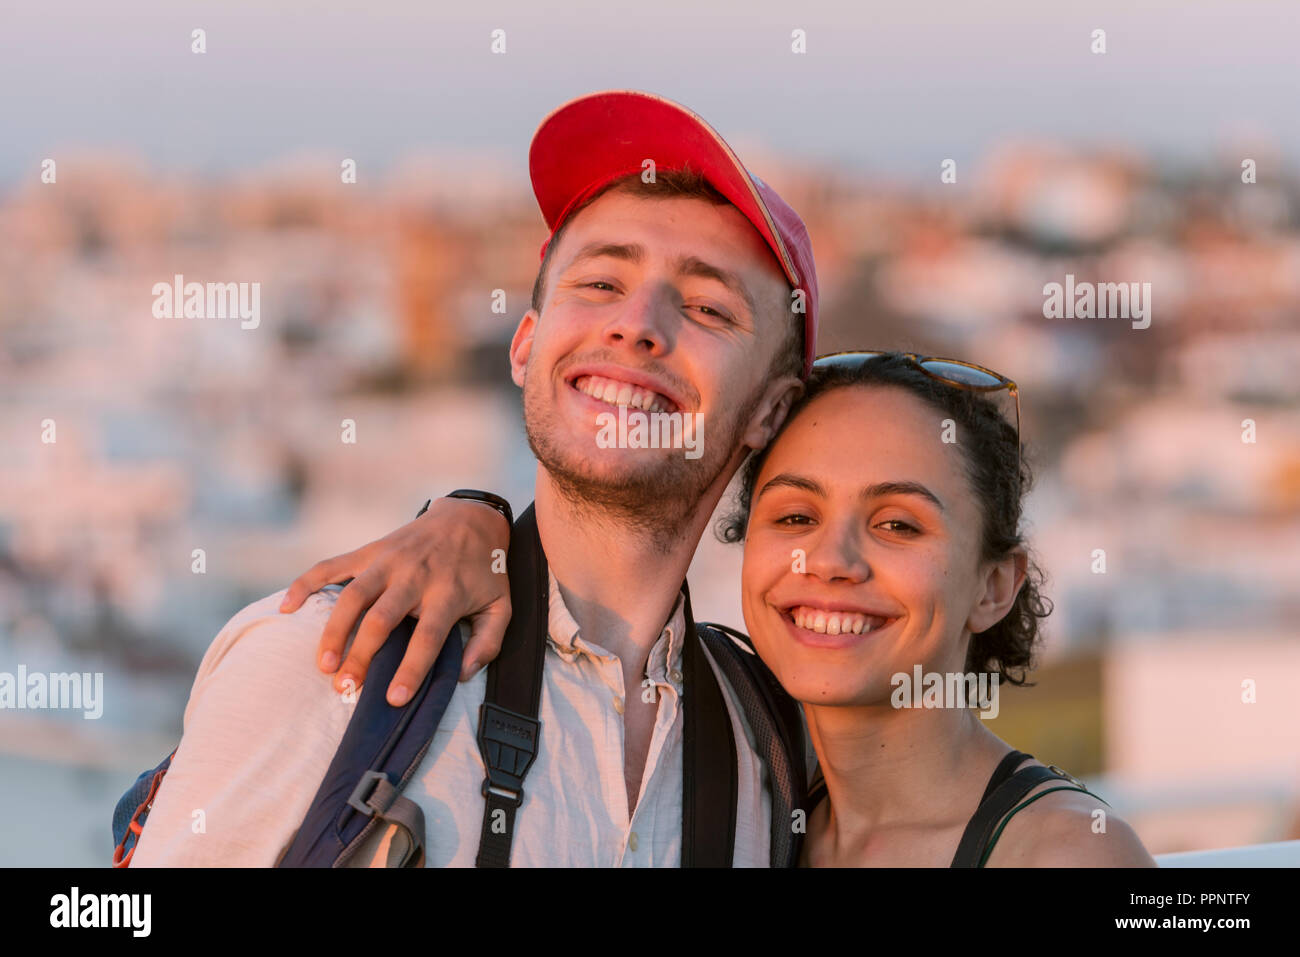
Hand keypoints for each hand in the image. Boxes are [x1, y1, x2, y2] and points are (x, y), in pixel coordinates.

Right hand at [279, 497, 512, 705]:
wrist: (469, 518)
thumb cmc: (483, 571)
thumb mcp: (502, 606)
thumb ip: (488, 642)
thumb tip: (463, 674)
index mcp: (447, 593)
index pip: (428, 638)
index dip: (411, 669)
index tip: (393, 699)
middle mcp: (415, 576)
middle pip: (382, 620)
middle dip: (360, 656)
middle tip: (345, 687)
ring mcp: (388, 561)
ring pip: (352, 596)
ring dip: (333, 631)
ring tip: (323, 665)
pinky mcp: (370, 550)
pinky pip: (331, 565)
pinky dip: (306, 583)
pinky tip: (286, 607)